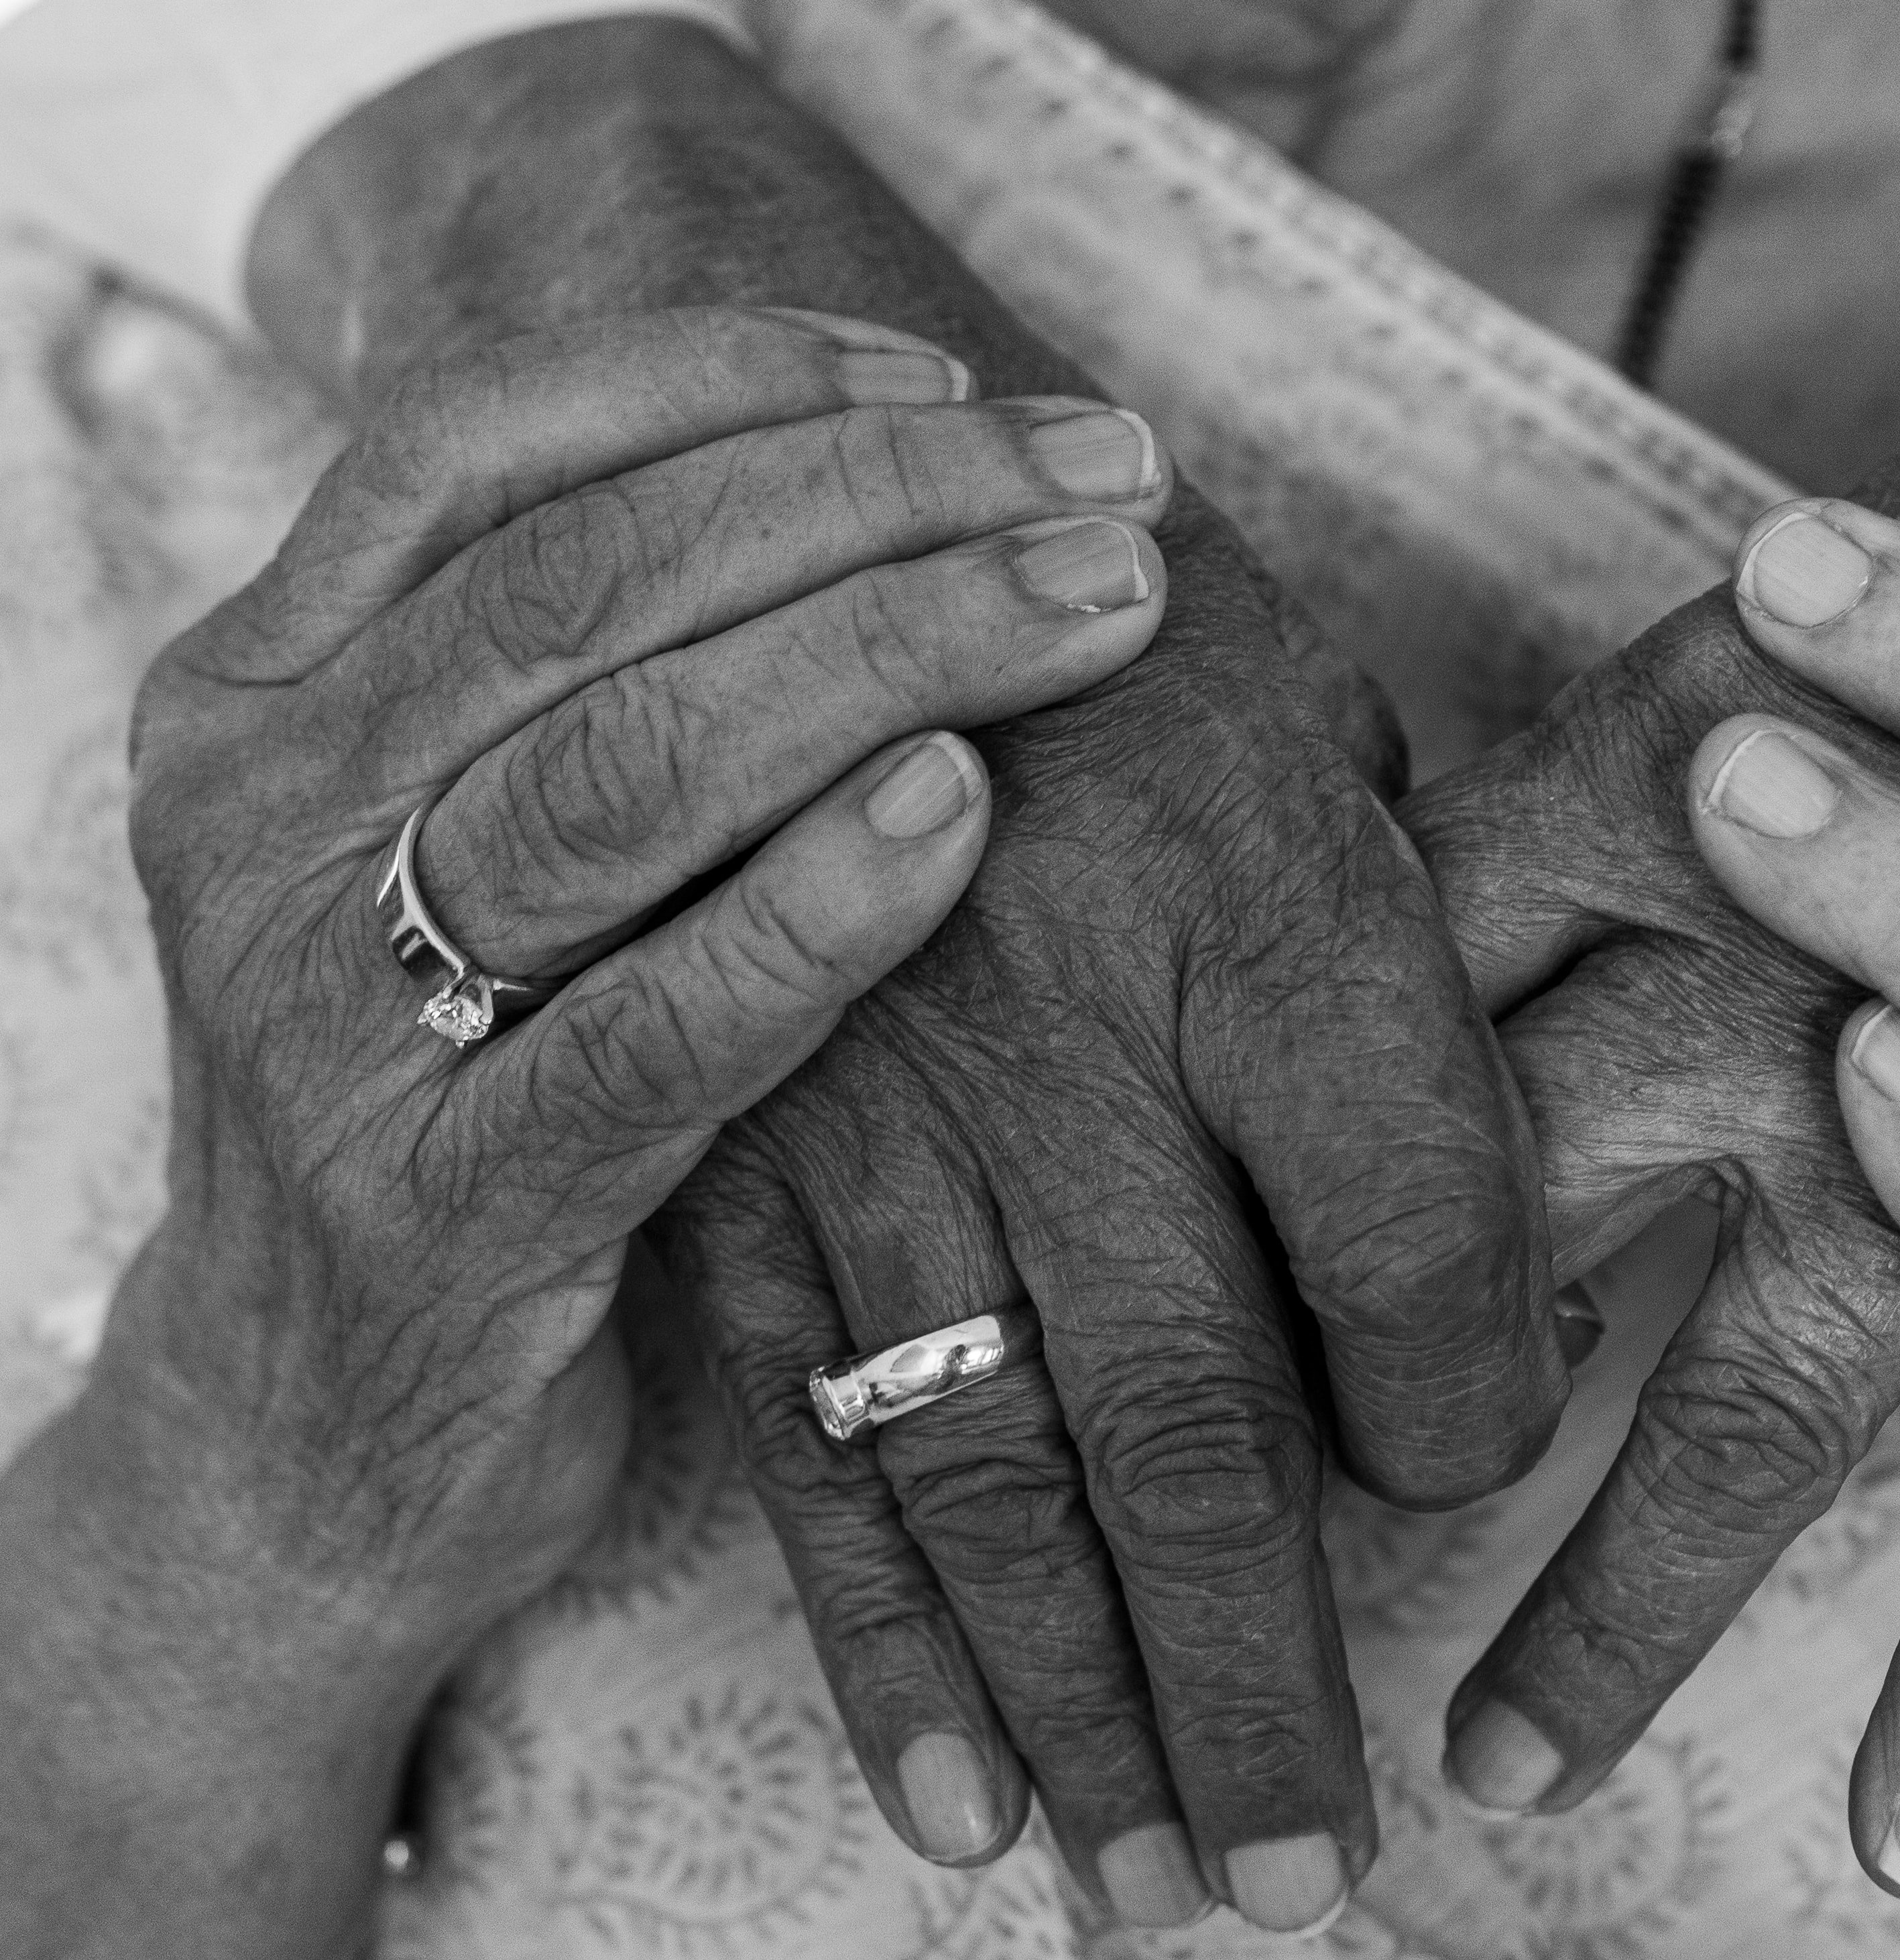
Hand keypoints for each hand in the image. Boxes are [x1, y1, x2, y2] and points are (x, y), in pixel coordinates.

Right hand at [114, 299, 1164, 1701]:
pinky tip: (965, 807)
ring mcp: (329, 1016)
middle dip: (874, 500)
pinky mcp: (438, 1207)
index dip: (731, 378)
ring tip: (1094, 600)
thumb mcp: (489, 850)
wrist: (318, 1439)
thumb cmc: (478, 1086)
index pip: (484, 444)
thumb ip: (616, 674)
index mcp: (270, 688)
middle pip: (590, 583)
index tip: (955, 373)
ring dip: (886, 654)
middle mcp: (267, 819)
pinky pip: (651, 1022)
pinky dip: (816, 901)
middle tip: (1105, 475)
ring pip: (621, 769)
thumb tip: (910, 480)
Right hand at [249, 24, 1570, 1932]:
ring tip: (1165, 1887)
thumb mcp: (1344, 726)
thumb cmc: (1143, 630)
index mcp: (1265, 909)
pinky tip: (963, 1802)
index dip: (1476, 1411)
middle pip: (1199, 1424)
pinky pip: (814, 1446)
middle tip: (1315, 1886)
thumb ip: (1446, 975)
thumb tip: (1524, 1264)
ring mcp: (873, 1121)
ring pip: (999, 1479)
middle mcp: (1067, 1037)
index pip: (1421, 1252)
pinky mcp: (736, 1175)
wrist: (813, 517)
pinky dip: (889, 1648)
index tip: (1476, 1469)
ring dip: (1092, 1713)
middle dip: (1263, 1680)